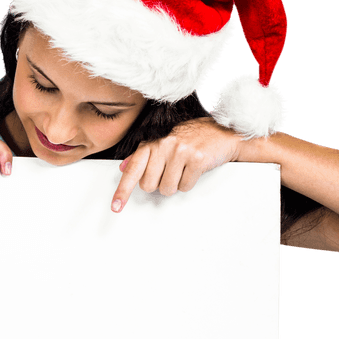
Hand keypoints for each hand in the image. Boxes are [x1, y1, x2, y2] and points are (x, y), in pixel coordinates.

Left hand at [112, 117, 241, 211]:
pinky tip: (193, 170)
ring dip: (175, 185)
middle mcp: (164, 146)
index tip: (116, 206)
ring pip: (166, 189)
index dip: (123, 190)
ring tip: (183, 169)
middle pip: (149, 185)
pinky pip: (184, 187)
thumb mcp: (164, 143)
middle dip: (158, 184)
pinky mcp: (196, 160)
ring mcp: (180, 152)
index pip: (133, 169)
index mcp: (154, 143)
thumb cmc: (191, 139)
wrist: (222, 132)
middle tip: (169, 172)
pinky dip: (188, 183)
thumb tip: (123, 167)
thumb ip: (144, 156)